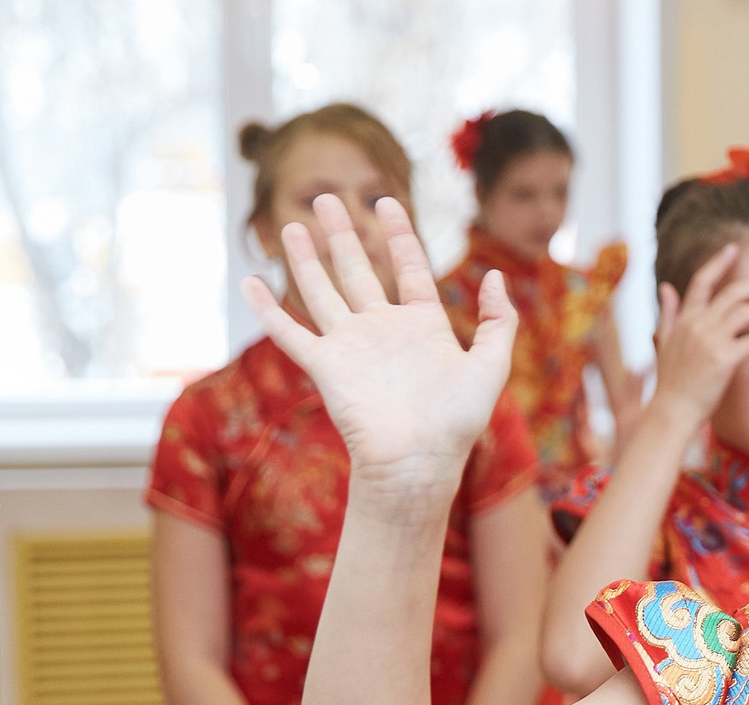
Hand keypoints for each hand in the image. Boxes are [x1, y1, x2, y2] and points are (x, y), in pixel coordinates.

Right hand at [243, 194, 514, 488]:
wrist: (417, 462)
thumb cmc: (456, 423)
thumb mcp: (491, 367)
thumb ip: (499, 322)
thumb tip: (494, 276)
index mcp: (424, 326)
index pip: (409, 268)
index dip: (399, 235)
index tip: (386, 201)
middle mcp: (384, 330)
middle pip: (358, 270)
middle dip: (341, 234)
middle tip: (326, 197)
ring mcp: (352, 346)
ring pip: (322, 290)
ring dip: (305, 258)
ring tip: (291, 224)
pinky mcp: (325, 366)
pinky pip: (290, 332)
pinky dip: (267, 309)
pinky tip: (249, 282)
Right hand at [648, 244, 748, 425]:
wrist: (671, 411)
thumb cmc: (671, 383)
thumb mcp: (665, 342)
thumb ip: (668, 314)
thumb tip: (665, 287)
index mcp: (685, 319)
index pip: (702, 281)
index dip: (719, 263)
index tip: (734, 249)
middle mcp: (697, 324)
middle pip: (733, 292)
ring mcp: (711, 340)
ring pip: (748, 312)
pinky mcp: (724, 359)